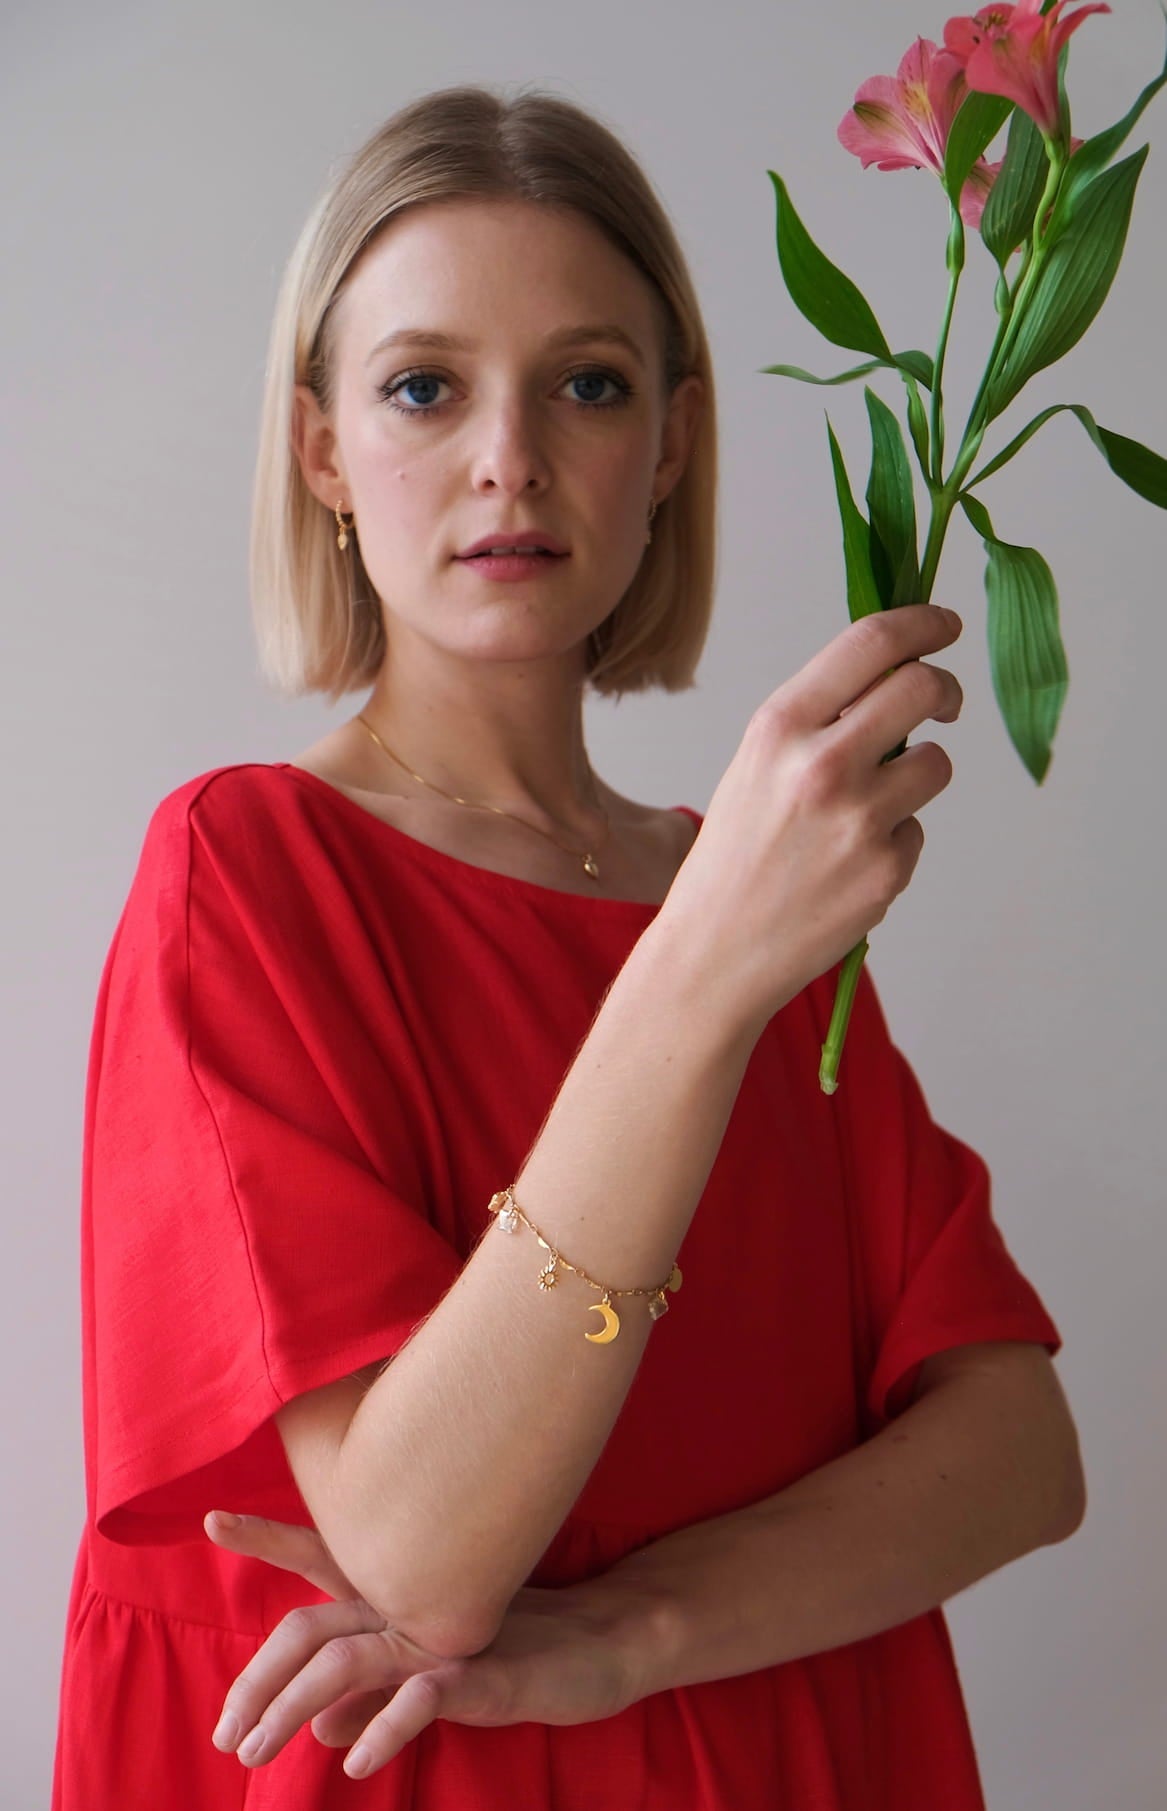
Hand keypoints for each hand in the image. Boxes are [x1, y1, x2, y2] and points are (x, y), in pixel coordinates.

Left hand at [204, 1510, 652, 1779]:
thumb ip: (374, 1698)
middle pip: (311, 1625)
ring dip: (292, 1707)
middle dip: (257, 1678)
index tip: (214, 1516)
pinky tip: (353, 1763)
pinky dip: (382, 1726)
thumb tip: (322, 1729)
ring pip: (347, 1658)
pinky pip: (420, 1696)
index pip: (321, 1557)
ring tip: (257, 1752)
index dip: (269, 1536)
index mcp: (400, 1592)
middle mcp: (411, 1602)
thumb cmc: (518, 1651)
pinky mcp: (480, 1671)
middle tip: (223, 1733)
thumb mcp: (435, 1676)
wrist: (604, 1641)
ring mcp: (443, 1634)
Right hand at [658, 602, 963, 1031]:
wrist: (713, 952)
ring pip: (936, 762)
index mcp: (779, 727)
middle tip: (944, 701)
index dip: (923, 623)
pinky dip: (893, 842)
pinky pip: (917, 831)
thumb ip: (817, 721)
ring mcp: (861, 819)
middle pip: (924, 688)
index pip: (871, 643)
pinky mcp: (887, 870)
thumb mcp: (754, 766)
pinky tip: (845, 868)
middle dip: (945, 689)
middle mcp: (823, 764)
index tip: (945, 625)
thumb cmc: (732, 858)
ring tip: (864, 811)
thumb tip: (892, 677)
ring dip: (918, 774)